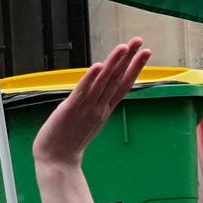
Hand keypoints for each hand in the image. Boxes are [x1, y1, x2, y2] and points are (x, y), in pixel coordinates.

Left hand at [34, 39, 151, 169]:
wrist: (57, 161)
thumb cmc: (70, 141)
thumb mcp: (87, 120)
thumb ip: (94, 105)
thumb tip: (98, 91)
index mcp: (104, 109)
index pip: (123, 84)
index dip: (135, 67)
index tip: (145, 52)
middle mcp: (99, 107)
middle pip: (117, 79)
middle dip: (129, 59)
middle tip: (140, 41)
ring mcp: (86, 108)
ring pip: (103, 82)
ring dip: (113, 64)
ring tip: (123, 47)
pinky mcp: (70, 110)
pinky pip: (82, 92)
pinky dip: (90, 79)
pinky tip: (98, 66)